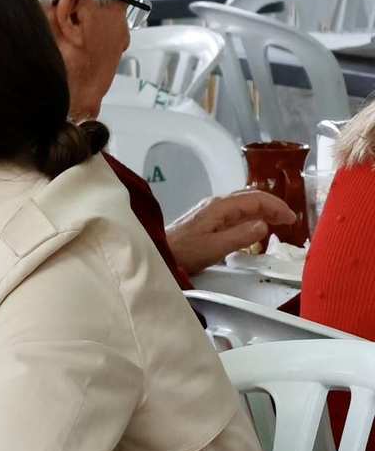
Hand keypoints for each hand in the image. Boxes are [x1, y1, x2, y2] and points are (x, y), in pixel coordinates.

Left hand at [166, 189, 298, 273]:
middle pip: (250, 197)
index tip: (291, 218)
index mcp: (219, 207)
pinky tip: (256, 226)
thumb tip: (263, 225)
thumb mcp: (214, 248)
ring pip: (243, 204)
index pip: (254, 199)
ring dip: (263, 210)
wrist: (158, 253)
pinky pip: (235, 213)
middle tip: (289, 220)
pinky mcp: (207, 220)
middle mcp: (216, 204)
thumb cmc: (184, 252)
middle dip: (272, 205)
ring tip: (279, 222)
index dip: (276, 206)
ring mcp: (211, 211)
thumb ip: (240, 236)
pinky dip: (251, 217)